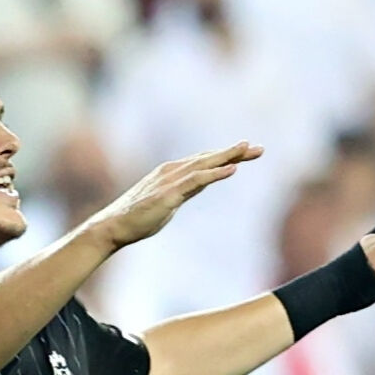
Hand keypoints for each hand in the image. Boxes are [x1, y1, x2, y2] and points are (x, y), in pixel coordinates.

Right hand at [87, 143, 260, 248]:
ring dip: (228, 156)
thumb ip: (185, 191)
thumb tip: (200, 185)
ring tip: (248, 150)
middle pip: (209, 158)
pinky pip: (196, 180)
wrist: (114, 226)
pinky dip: (215, 174)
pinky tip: (231, 169)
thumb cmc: (139, 217)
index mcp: (173, 173)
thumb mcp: (169, 201)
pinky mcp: (169, 194)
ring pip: (204, 164)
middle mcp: (172, 171)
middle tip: (259, 148)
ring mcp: (170, 181)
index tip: (248, 152)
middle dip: (235, 152)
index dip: (227, 156)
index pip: (205, 161)